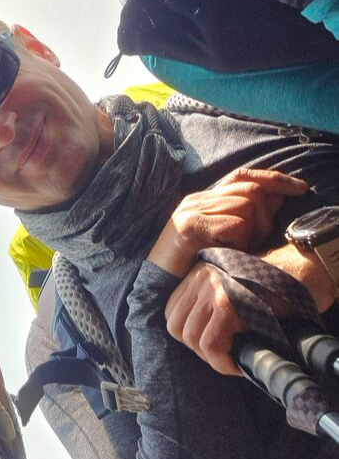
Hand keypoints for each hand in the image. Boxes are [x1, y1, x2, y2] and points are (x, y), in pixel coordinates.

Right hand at [148, 168, 307, 275]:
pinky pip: (235, 224)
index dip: (274, 178)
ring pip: (246, 206)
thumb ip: (244, 218)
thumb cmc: (195, 266)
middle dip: (265, 215)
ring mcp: (192, 210)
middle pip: (250, 190)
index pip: (243, 175)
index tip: (300, 188)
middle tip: (255, 242)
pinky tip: (229, 252)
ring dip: (252, 231)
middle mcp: (197, 199)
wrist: (158, 284)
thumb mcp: (224, 239)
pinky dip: (240, 240)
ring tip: (238, 249)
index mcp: (203, 199)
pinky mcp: (191, 225)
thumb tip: (278, 197)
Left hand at [164, 240, 335, 375]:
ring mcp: (212, 290)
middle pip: (178, 328)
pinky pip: (212, 345)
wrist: (302, 272)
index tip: (213, 347)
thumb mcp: (231, 288)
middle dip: (200, 350)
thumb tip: (197, 342)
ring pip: (193, 339)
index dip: (190, 336)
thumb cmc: (272, 289)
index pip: (173, 313)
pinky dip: (224, 363)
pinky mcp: (227, 305)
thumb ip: (209, 305)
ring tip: (234, 360)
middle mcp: (200, 279)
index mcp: (197, 275)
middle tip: (225, 357)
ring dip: (214, 359)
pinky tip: (239, 365)